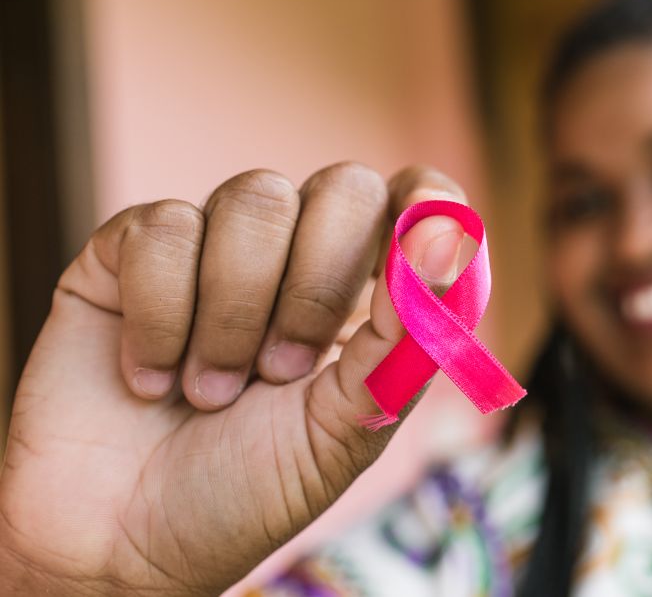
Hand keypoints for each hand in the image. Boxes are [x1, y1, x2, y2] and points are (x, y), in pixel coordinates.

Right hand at [0, 164, 468, 594]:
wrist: (126, 547)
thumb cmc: (248, 491)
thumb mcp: (350, 428)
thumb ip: (405, 336)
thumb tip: (444, 234)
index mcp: (366, 294)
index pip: (418, 201)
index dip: (428, 204)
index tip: (423, 234)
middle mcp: (296, 254)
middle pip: (345, 185)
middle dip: (318, 286)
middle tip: (282, 372)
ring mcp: (214, 243)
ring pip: (256, 198)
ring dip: (235, 313)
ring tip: (210, 392)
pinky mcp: (130, 249)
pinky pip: (165, 226)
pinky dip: (162, 316)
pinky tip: (150, 377)